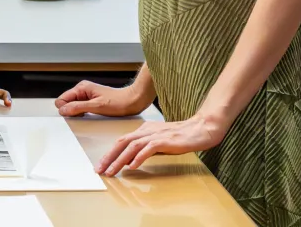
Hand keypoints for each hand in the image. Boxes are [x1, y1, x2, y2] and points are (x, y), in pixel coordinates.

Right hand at [55, 80, 151, 117]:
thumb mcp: (96, 106)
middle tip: (85, 114)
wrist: (132, 101)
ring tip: (90, 114)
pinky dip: (83, 113)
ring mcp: (87, 95)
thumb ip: (78, 107)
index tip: (76, 114)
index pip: (61, 99)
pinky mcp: (91, 101)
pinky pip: (80, 108)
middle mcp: (82, 90)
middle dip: (71, 111)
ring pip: (72, 106)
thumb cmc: (118, 102)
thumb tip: (63, 110)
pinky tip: (92, 115)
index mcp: (81, 88)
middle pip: (66, 103)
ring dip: (77, 113)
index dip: (66, 109)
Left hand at [95, 115, 225, 175]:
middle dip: (109, 156)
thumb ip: (143, 149)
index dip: (110, 153)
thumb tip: (128, 160)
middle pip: (122, 142)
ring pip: (132, 146)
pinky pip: (149, 148)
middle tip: (100, 169)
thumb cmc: (181, 136)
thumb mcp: (158, 142)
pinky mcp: (165, 140)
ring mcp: (156, 134)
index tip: (102, 164)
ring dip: (120, 160)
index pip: (122, 140)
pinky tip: (133, 166)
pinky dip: (139, 157)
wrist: (200, 128)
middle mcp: (147, 130)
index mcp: (144, 129)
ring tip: (112, 171)